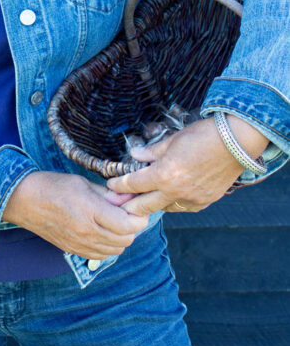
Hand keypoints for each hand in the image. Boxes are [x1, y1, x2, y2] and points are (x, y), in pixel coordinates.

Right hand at [3, 171, 148, 259]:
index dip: (139, 216)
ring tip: (114, 220)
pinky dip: (109, 245)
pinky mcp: (74, 251)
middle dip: (132, 226)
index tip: (136, 206)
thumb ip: (108, 194)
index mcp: (90, 211)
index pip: (128, 224)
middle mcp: (87, 232)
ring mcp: (80, 245)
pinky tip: (102, 230)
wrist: (24, 200)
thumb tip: (129, 197)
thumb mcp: (83, 183)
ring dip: (122, 237)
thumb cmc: (52, 186)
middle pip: (126, 239)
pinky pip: (102, 254)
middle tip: (127, 211)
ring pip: (116, 250)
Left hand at [106, 116, 267, 215]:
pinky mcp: (204, 203)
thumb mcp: (172, 140)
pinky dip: (172, 203)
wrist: (235, 143)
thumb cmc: (202, 136)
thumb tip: (135, 155)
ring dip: (152, 204)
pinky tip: (169, 196)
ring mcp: (191, 199)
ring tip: (144, 198)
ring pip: (163, 209)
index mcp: (164, 175)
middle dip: (129, 206)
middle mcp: (175, 192)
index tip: (110, 185)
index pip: (134, 184)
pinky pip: (182, 208)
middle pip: (144, 206)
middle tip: (119, 204)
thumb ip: (151, 152)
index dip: (119, 185)